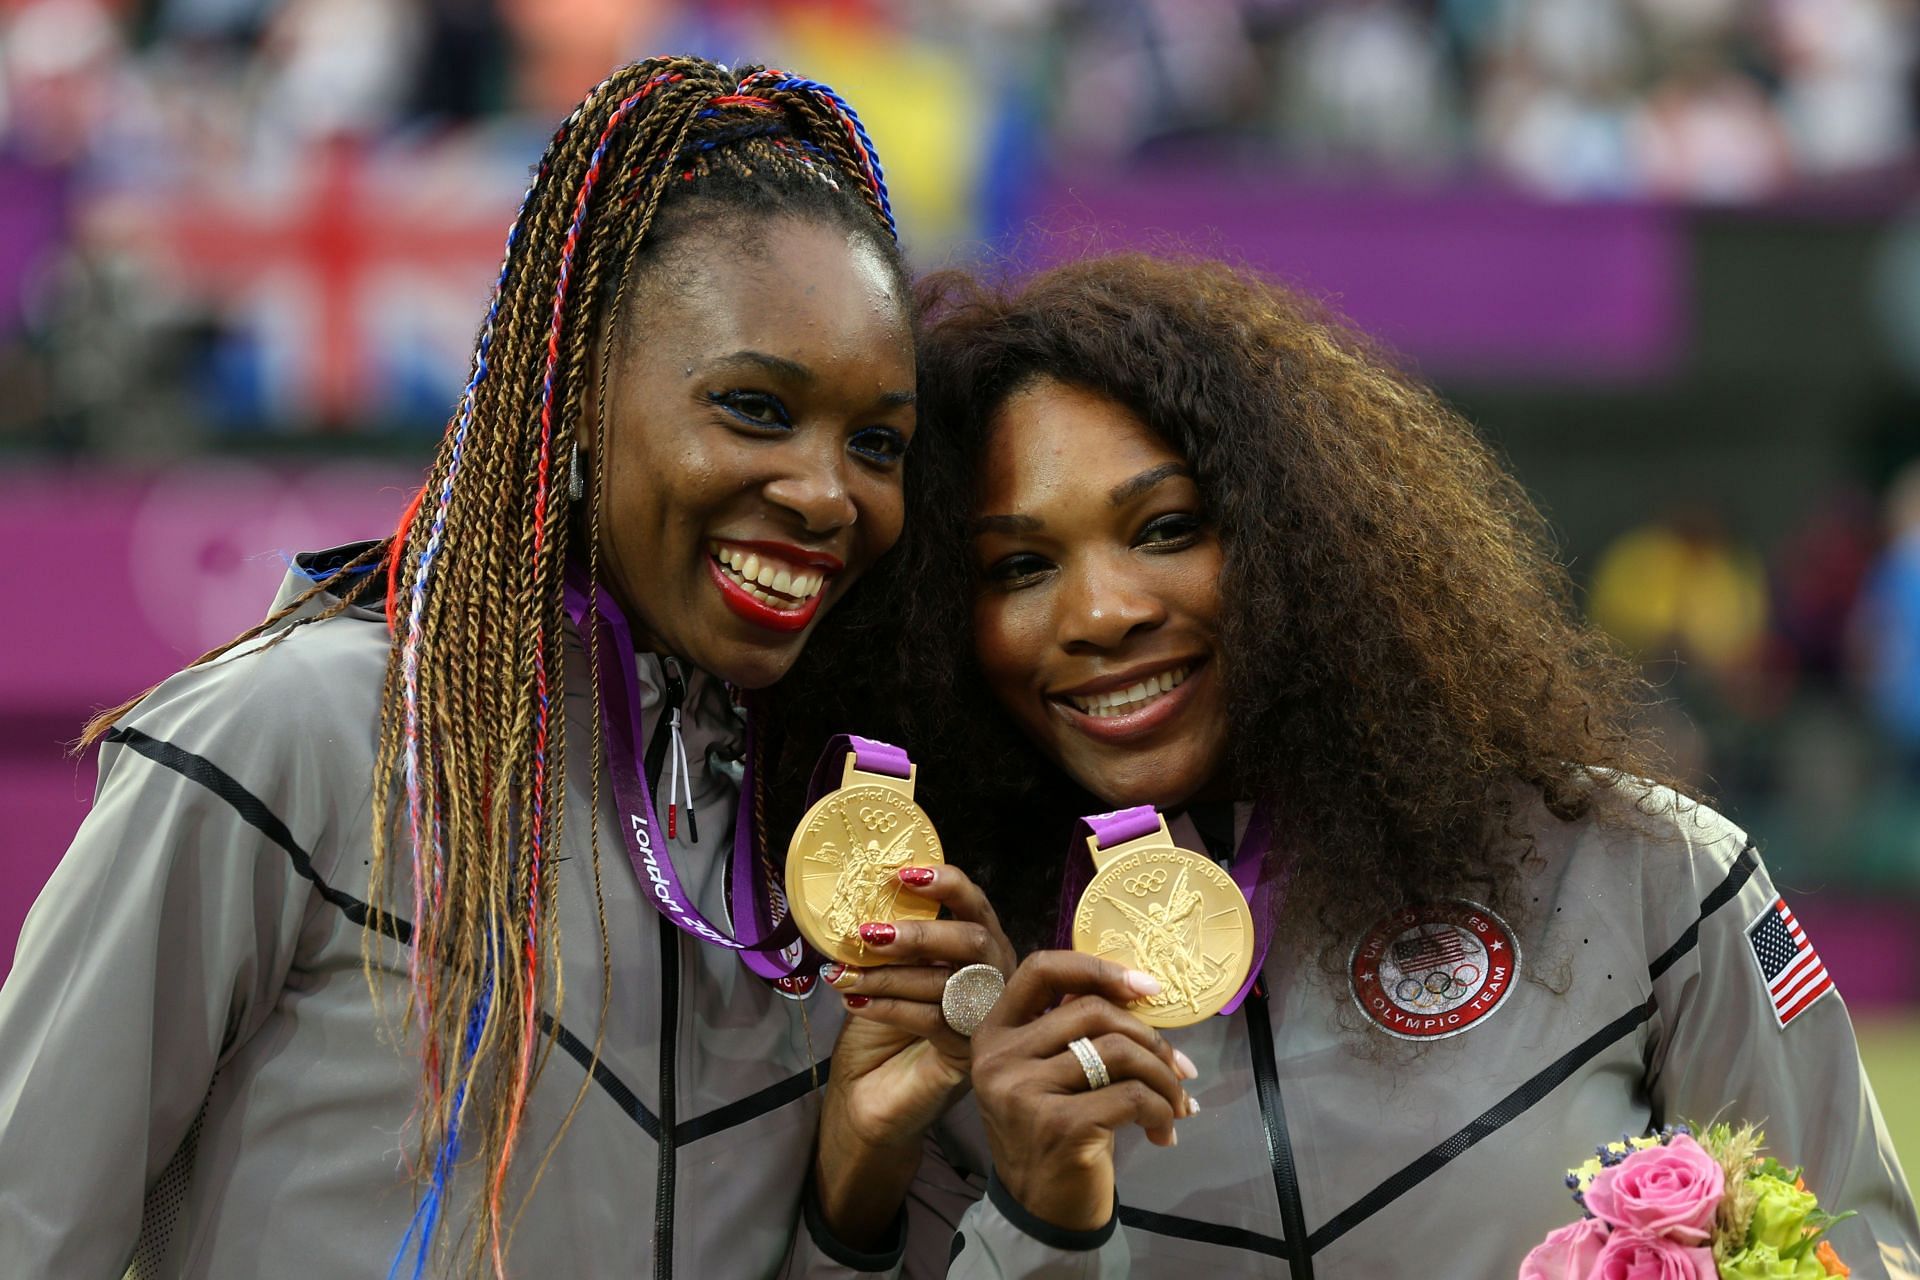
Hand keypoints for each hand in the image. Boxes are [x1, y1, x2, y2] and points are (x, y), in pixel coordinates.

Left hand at [814, 863, 1016, 1244]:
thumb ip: (888, 940)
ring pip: (947, 983)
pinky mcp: (968, 1057)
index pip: (975, 906)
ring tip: (843, 974)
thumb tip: (862, 899)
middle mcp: (991, 981)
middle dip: (920, 933)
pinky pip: (934, 1021)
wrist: (867, 1101)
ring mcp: (984, 1021)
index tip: (901, 874)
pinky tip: (856, 1002)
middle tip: (870, 934)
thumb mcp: (882, 974)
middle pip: (974, 942)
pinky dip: (890, 1006)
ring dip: (888, 974)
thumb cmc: (879, 1033)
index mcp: (976, 951)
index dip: (947, 884)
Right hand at [970, 951, 1199, 1233]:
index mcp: (994, 1033)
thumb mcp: (1048, 1074)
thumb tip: (1136, 989)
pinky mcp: (1058, 1125)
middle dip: (1150, 1037)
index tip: (1148, 988)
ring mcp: (1024, 1091)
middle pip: (1093, 1011)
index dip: (1098, 968)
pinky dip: (1162, 1110)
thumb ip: (1071, 1029)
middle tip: (1180, 1068)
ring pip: (1119, 1052)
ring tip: (1177, 1103)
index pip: (1041, 970)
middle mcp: (999, 1057)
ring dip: (1164, 1077)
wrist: (1041, 1212)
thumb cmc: (1053, 1134)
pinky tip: (1165, 1131)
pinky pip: (1132, 1097)